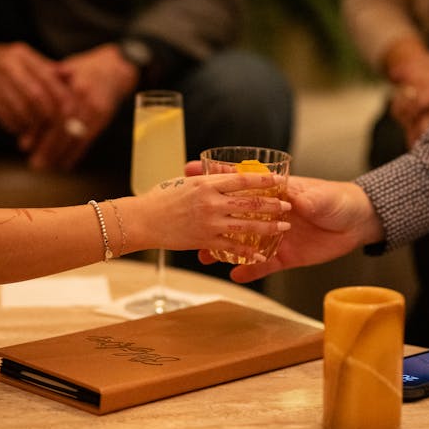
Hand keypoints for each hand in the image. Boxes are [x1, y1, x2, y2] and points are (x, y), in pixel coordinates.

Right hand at [0, 39, 70, 136]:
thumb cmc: (1, 65)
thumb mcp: (23, 60)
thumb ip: (47, 69)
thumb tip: (73, 76)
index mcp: (22, 56)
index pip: (49, 79)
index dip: (62, 98)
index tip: (71, 113)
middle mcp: (9, 67)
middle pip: (37, 97)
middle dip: (49, 116)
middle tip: (56, 129)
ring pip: (23, 110)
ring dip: (34, 125)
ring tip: (39, 132)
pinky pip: (8, 119)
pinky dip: (19, 127)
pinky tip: (22, 130)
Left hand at [25, 44, 138, 170]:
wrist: (115, 68)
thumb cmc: (83, 69)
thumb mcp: (63, 70)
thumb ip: (45, 88)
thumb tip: (22, 110)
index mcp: (73, 85)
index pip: (53, 113)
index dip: (39, 131)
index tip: (24, 145)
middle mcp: (87, 99)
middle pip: (65, 128)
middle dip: (49, 148)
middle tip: (35, 164)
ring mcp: (98, 111)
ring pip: (77, 137)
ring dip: (60, 155)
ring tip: (45, 167)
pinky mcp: (104, 120)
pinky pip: (89, 140)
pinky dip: (76, 154)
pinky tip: (64, 165)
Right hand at [132, 173, 291, 260]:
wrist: (141, 220)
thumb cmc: (158, 199)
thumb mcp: (183, 182)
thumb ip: (204, 179)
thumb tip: (218, 174)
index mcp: (207, 184)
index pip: (242, 179)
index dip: (264, 179)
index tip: (279, 179)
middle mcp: (211, 202)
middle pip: (250, 202)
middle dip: (272, 204)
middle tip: (287, 206)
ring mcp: (209, 222)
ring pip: (246, 225)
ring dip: (268, 227)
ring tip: (283, 227)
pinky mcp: (205, 240)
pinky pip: (232, 247)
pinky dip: (249, 252)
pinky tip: (262, 255)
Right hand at [195, 175, 383, 283]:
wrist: (358, 223)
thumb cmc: (337, 199)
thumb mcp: (318, 196)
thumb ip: (302, 197)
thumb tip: (291, 198)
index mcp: (273, 192)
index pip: (240, 182)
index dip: (217, 176)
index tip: (191, 171)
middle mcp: (268, 213)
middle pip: (233, 215)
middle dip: (210, 217)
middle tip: (188, 221)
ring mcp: (274, 236)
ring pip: (242, 243)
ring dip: (223, 249)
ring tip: (204, 256)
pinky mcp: (285, 255)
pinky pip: (263, 265)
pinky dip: (249, 270)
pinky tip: (235, 274)